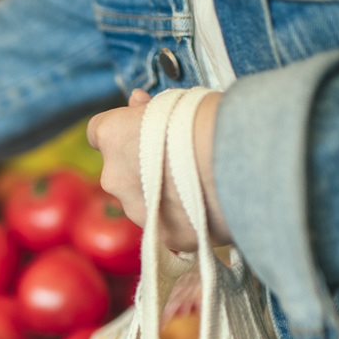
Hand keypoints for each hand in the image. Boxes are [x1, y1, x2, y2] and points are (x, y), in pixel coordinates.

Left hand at [86, 89, 230, 251]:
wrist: (238, 162)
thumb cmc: (208, 121)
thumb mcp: (174, 102)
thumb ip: (147, 110)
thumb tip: (137, 103)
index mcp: (112, 136)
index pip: (99, 133)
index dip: (121, 132)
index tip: (139, 131)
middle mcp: (114, 177)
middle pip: (122, 172)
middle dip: (143, 167)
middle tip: (180, 160)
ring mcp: (137, 211)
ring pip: (144, 202)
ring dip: (163, 195)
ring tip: (201, 184)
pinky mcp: (164, 236)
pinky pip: (170, 226)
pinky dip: (184, 219)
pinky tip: (210, 206)